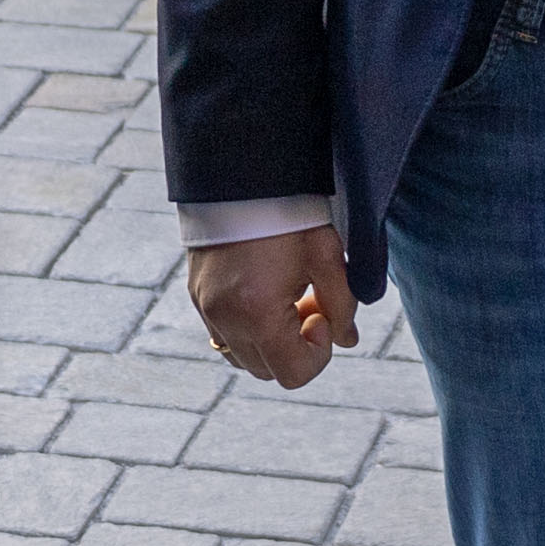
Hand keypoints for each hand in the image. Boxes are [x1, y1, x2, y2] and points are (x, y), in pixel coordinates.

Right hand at [190, 223, 356, 390]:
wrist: (240, 171)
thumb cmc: (289, 211)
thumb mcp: (327, 255)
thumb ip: (343, 304)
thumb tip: (347, 340)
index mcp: (258, 312)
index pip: (293, 374)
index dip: (318, 354)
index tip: (323, 314)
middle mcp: (224, 318)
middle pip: (268, 371)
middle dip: (295, 347)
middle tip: (309, 302)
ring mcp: (205, 308)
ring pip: (243, 359)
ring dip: (271, 342)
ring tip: (287, 299)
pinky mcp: (197, 296)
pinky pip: (224, 336)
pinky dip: (249, 330)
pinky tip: (266, 293)